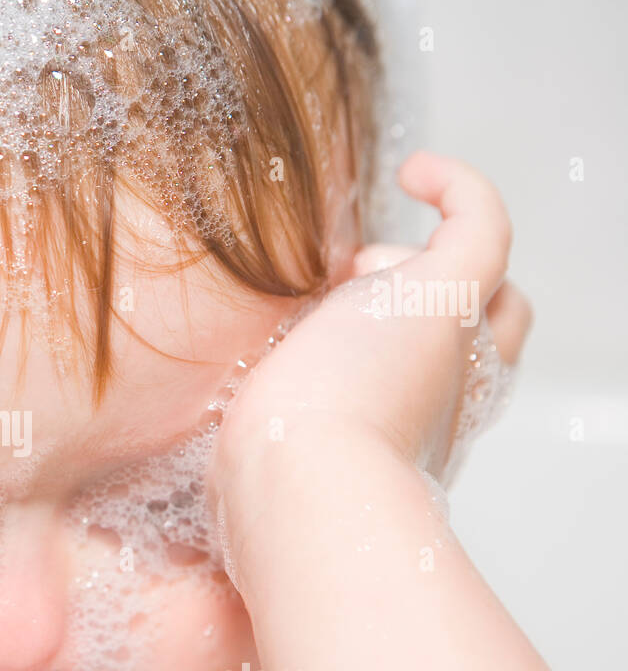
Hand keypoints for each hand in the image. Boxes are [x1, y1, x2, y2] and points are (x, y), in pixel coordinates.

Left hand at [213, 150, 532, 501]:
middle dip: (425, 312)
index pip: (432, 387)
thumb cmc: (265, 500)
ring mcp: (449, 348)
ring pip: (487, 290)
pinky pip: (483, 221)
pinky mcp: (443, 301)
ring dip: (427, 268)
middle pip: (478, 339)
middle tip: (356, 306)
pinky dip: (460, 187)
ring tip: (361, 271)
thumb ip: (236, 463)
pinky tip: (415, 169)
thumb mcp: (248, 474)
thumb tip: (182, 481)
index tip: (341, 343)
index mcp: (399, 437)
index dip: (400, 356)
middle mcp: (441, 398)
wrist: (300, 494)